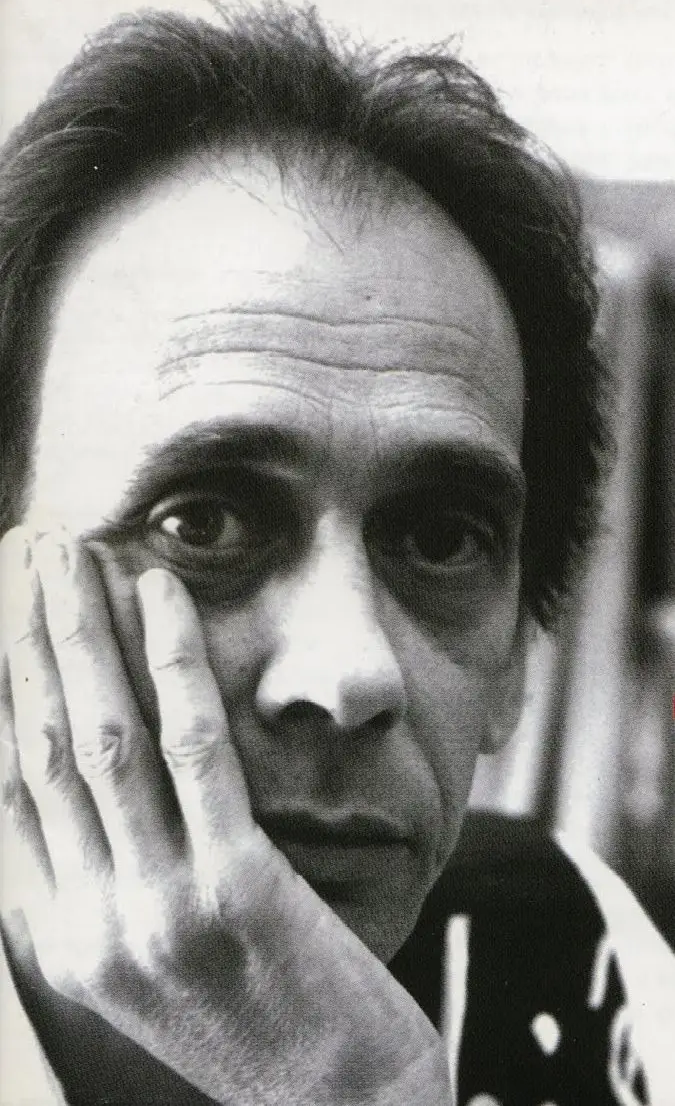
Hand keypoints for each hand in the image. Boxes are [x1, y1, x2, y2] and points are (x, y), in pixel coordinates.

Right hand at [0, 528, 449, 1105]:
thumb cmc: (260, 1022)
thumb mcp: (159, 964)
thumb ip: (111, 879)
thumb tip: (79, 782)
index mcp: (69, 940)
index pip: (15, 786)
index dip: (10, 685)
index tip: (14, 614)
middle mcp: (95, 926)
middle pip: (49, 745)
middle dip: (35, 636)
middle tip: (32, 551)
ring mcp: (160, 910)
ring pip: (106, 737)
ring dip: (87, 631)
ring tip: (77, 551)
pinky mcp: (238, 892)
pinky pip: (196, 750)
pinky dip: (175, 662)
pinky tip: (164, 596)